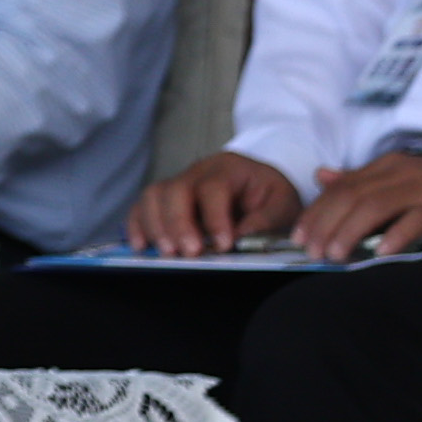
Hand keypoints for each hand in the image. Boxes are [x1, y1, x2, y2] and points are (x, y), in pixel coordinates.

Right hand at [127, 150, 302, 255]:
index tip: (224, 245)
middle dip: (178, 223)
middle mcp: (197, 172)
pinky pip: (143, 205)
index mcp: (228, 169)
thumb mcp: (283, 203)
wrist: (261, 184)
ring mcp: (178, 182)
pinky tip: (141, 245)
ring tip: (167, 251)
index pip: (213, 188)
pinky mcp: (166, 198)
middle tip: (189, 252)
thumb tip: (240, 238)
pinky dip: (138, 224)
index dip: (215, 217)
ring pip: (153, 195)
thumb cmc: (270, 194)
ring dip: (156, 225)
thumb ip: (266, 219)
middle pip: (176, 189)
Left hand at [295, 153, 421, 262]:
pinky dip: (395, 236)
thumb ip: (362, 182)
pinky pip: (415, 220)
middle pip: (351, 196)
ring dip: (350, 232)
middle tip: (311, 251)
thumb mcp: (400, 185)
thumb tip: (321, 176)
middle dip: (326, 225)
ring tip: (335, 255)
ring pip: (375, 206)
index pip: (341, 187)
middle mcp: (400, 171)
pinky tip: (381, 254)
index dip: (317, 212)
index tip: (299, 236)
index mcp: (386, 166)